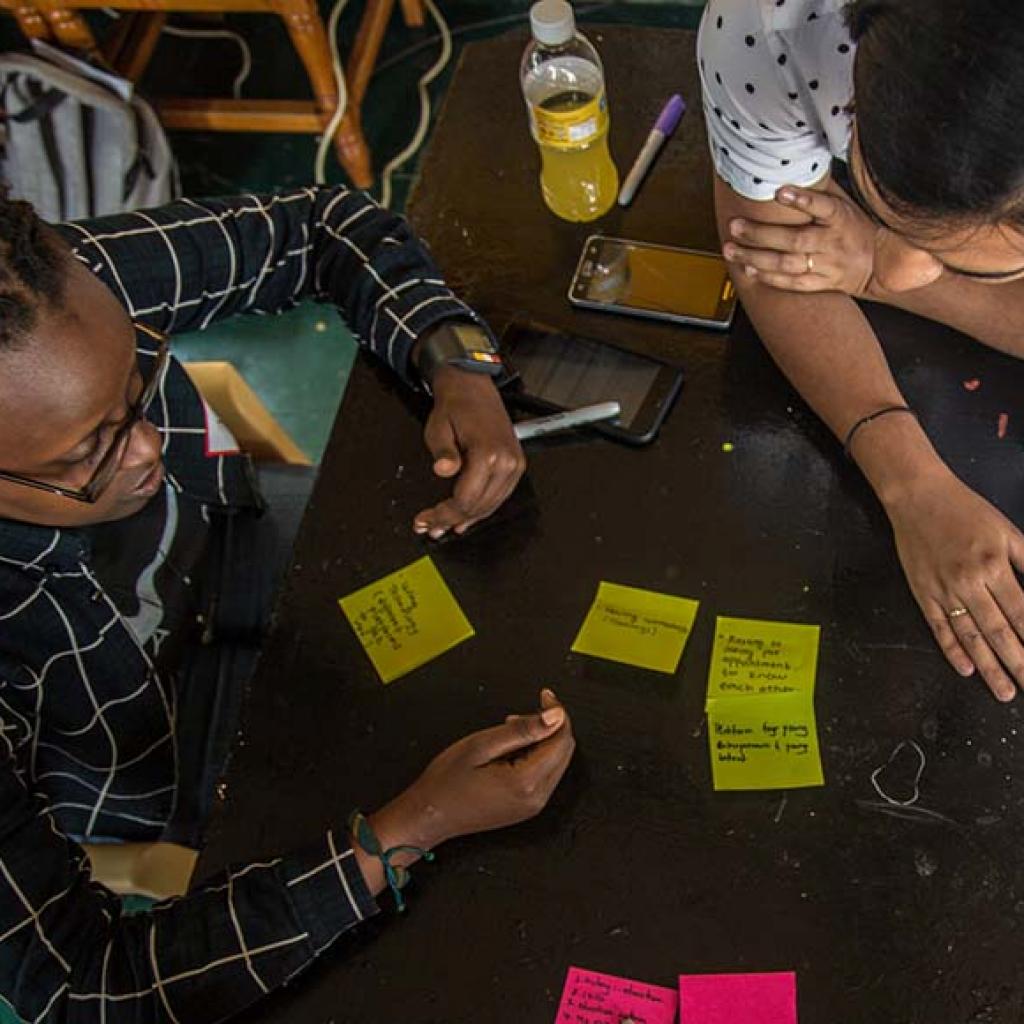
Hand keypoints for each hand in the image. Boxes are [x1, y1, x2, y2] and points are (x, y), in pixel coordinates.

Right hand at [372, 689, 574, 852]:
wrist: (429, 815)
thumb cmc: (447, 782)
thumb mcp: (481, 745)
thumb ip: (522, 730)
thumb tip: (555, 716)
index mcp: (526, 782)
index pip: (561, 740)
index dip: (556, 712)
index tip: (544, 695)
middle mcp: (536, 798)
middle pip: (564, 751)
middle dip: (551, 726)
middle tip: (523, 712)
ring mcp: (533, 805)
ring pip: (556, 761)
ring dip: (542, 740)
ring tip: (510, 729)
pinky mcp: (527, 807)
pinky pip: (544, 774)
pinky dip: (535, 755)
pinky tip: (511, 749)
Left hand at [414, 366, 524, 538]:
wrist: (473, 387)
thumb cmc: (455, 406)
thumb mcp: (438, 430)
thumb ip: (443, 453)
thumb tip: (444, 470)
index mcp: (487, 454)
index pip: (464, 499)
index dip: (443, 514)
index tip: (426, 520)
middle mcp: (505, 462)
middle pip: (478, 507)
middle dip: (452, 520)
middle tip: (432, 528)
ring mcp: (514, 464)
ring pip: (491, 505)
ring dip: (468, 519)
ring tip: (446, 527)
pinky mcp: (515, 464)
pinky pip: (499, 496)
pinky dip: (483, 509)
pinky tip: (468, 517)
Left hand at [722, 183, 878, 296]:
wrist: (881, 264)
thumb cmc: (856, 228)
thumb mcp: (846, 204)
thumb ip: (821, 193)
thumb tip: (795, 167)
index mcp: (841, 218)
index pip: (823, 207)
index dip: (802, 200)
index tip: (780, 191)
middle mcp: (833, 242)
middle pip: (794, 240)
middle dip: (761, 234)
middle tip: (735, 226)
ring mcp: (827, 265)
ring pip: (787, 263)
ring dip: (756, 258)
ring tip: (731, 250)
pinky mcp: (822, 283)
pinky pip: (793, 283)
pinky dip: (769, 278)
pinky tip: (749, 270)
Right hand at [886, 470, 1023, 700]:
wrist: (916, 497)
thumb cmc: (965, 511)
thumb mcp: (1007, 531)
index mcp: (994, 566)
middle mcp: (969, 584)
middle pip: (1000, 632)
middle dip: (1019, 663)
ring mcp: (943, 592)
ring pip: (971, 636)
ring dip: (989, 667)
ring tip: (1004, 690)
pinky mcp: (923, 593)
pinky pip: (939, 627)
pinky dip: (952, 649)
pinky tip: (965, 668)